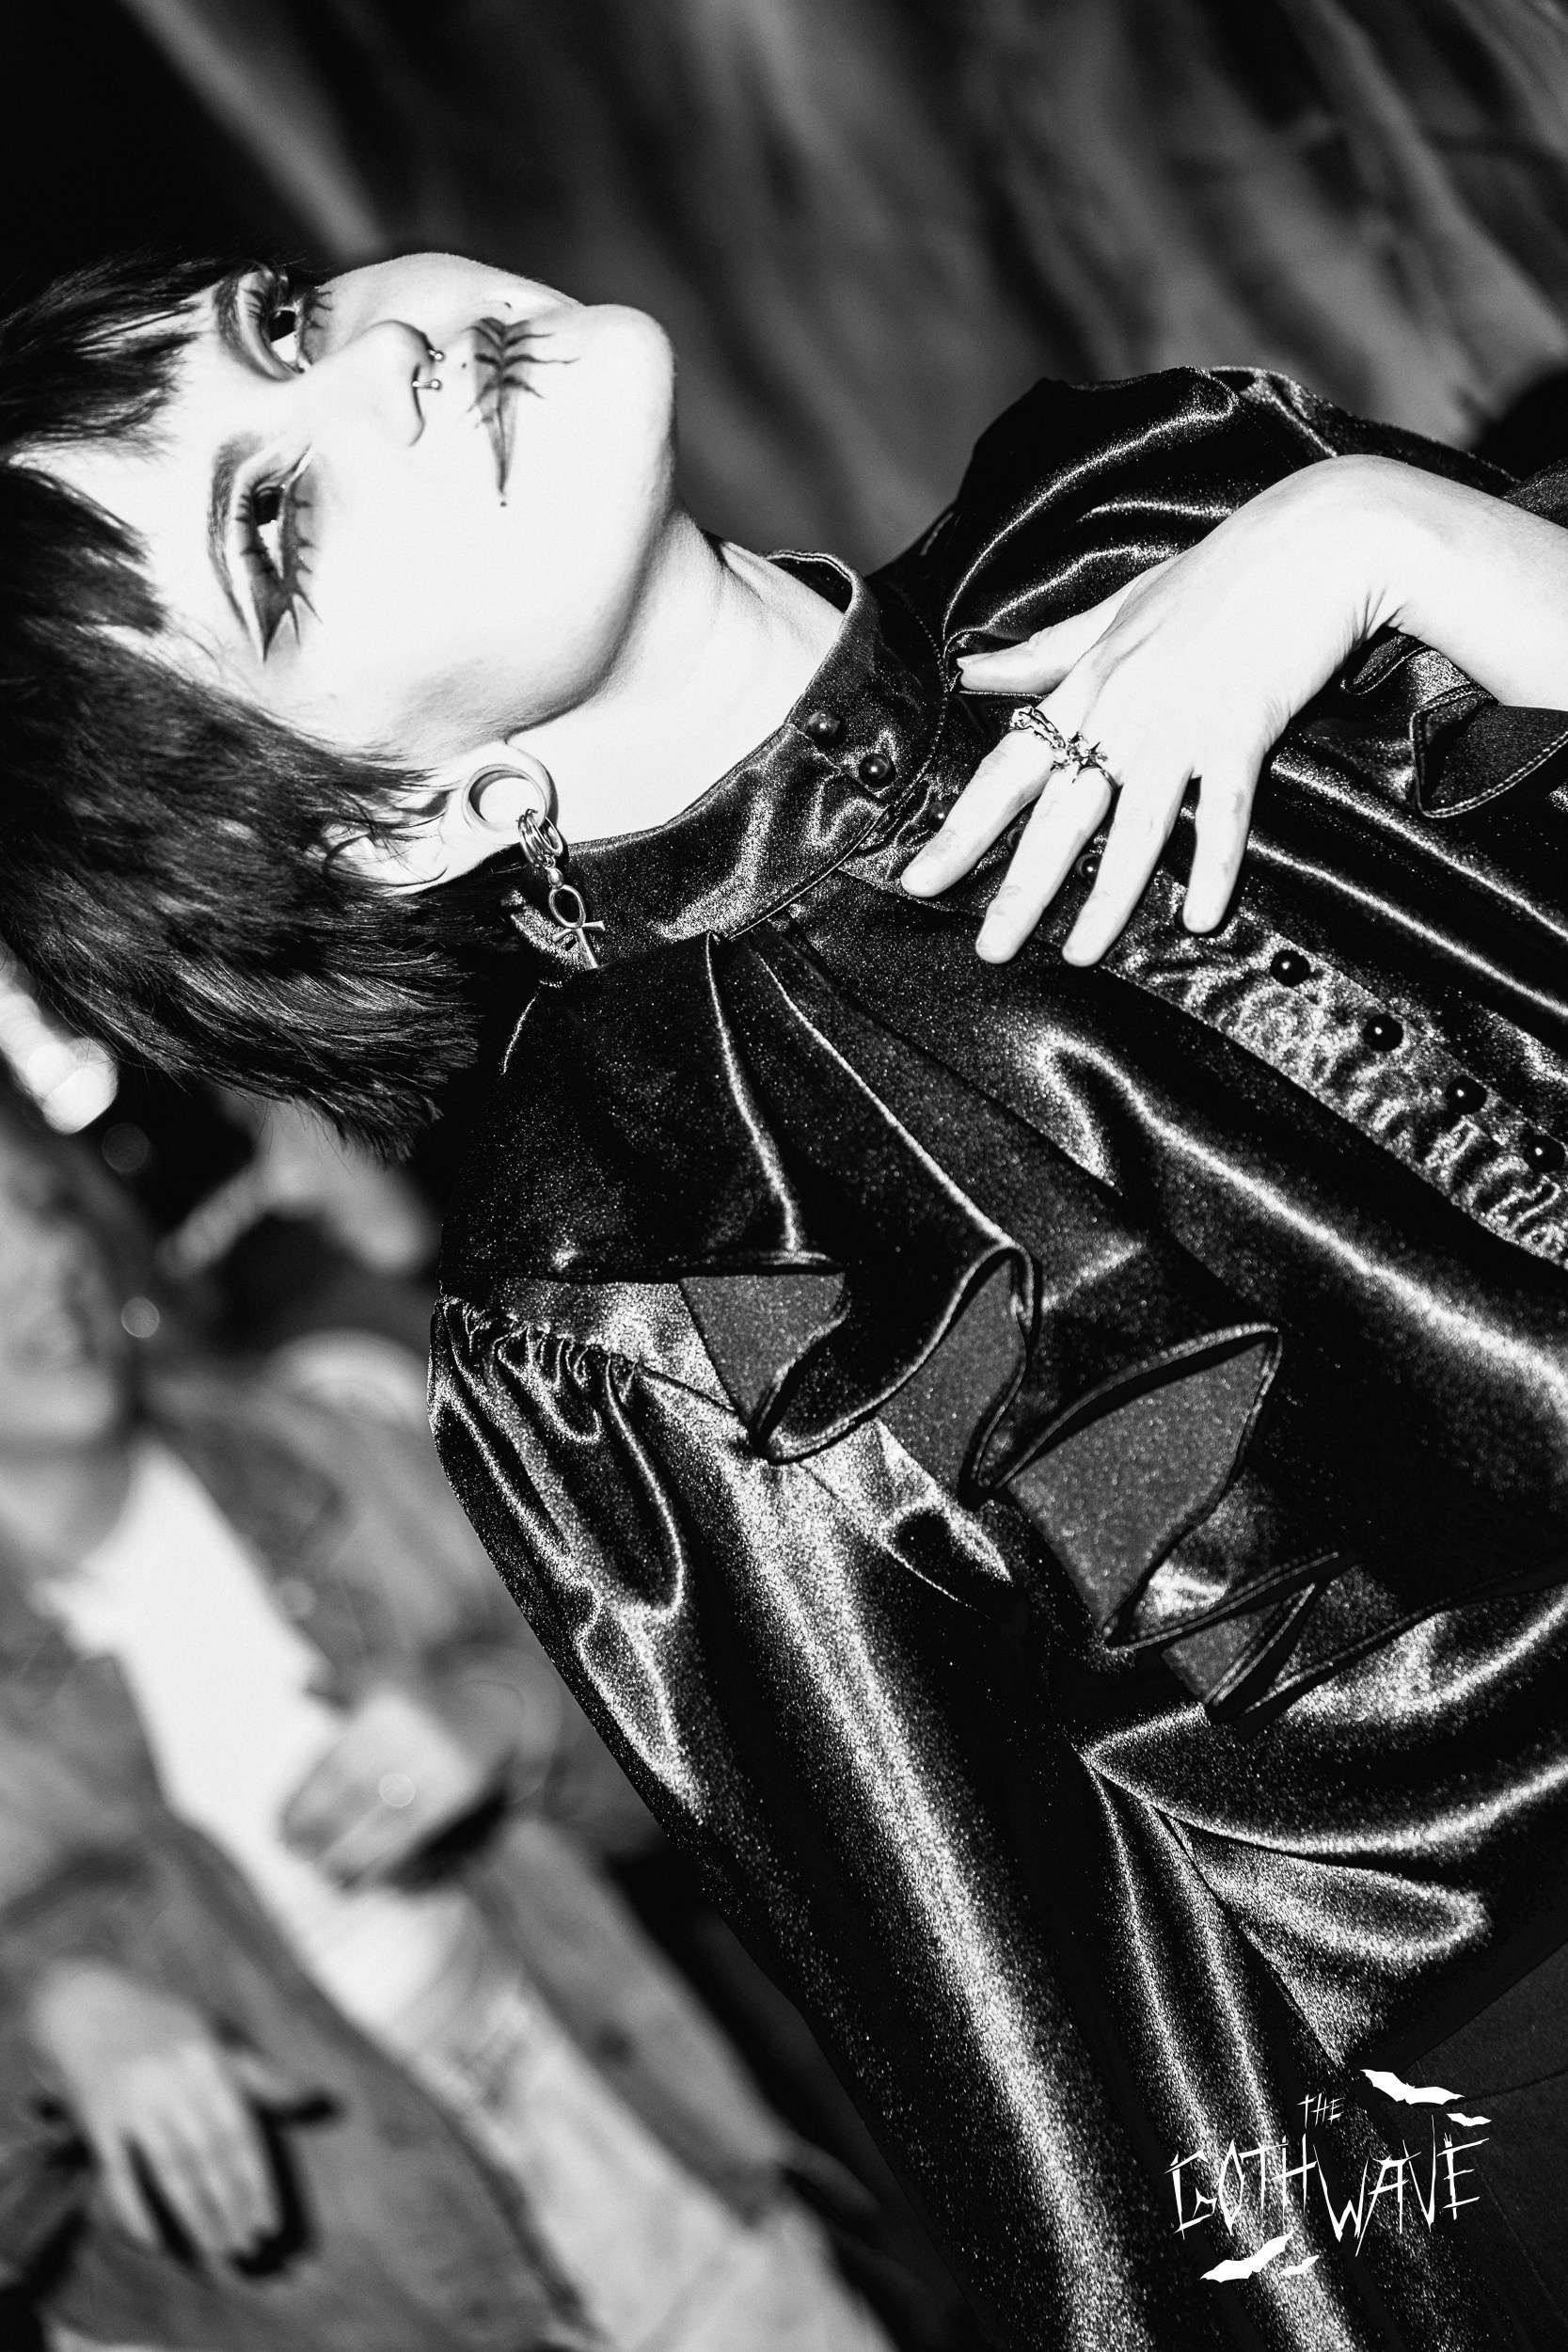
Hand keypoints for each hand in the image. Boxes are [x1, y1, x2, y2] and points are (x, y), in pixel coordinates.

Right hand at [27, 1963, 299, 2259]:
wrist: (85, 2004)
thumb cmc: (164, 2024)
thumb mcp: (217, 2036)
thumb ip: (262, 2075)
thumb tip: (321, 2098)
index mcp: (207, 2061)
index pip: (239, 2134)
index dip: (255, 2182)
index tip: (268, 2223)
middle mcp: (172, 2082)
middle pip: (207, 2157)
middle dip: (229, 2206)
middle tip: (246, 2249)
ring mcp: (132, 2102)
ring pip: (170, 2170)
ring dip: (195, 2215)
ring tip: (216, 2249)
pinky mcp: (97, 2120)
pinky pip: (118, 2174)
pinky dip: (134, 2209)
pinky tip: (155, 2241)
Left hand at [280, 1679, 508, 1883]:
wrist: (491, 1711)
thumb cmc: (417, 1699)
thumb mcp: (381, 1675)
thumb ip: (337, 1686)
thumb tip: (300, 1684)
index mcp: (386, 1701)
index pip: (336, 1762)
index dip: (304, 1799)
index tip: (279, 1826)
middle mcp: (413, 1730)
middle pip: (355, 1791)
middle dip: (319, 1827)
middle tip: (291, 1852)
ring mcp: (439, 1762)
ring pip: (383, 1818)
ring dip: (346, 1853)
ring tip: (319, 1871)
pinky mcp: (457, 1791)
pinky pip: (413, 1833)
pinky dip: (379, 1862)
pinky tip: (353, 1880)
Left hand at [901, 458, 1394, 961]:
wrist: (1313, 540)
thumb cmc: (1216, 576)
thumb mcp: (1117, 611)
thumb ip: (1044, 653)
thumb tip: (971, 673)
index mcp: (1087, 684)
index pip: (1008, 769)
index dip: (963, 829)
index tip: (920, 879)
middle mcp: (1123, 710)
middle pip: (1059, 814)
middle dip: (1020, 888)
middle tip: (989, 950)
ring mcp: (1182, 723)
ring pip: (1134, 826)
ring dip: (1107, 898)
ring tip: (1079, 956)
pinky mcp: (1244, 729)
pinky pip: (1224, 812)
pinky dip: (1213, 865)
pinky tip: (1202, 918)